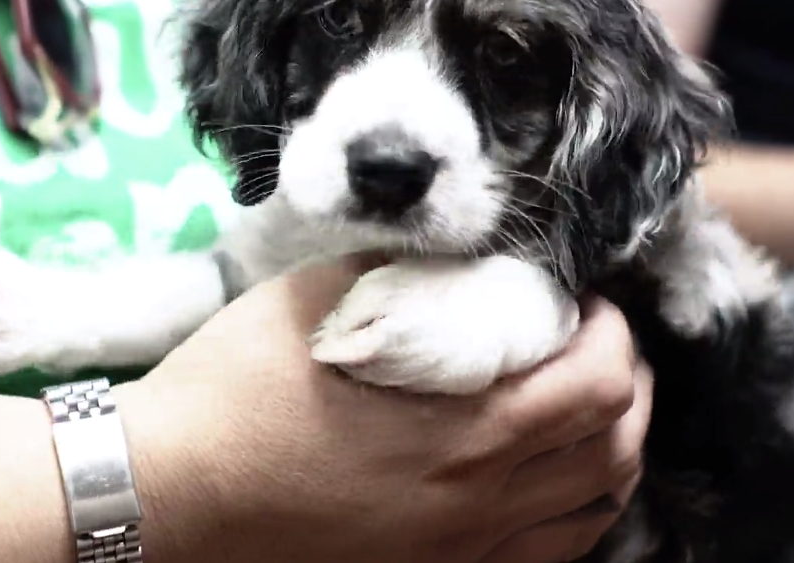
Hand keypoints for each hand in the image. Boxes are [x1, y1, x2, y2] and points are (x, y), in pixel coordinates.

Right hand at [114, 254, 652, 562]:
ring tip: (582, 411)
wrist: (167, 493)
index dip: (612, 332)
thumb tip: (466, 260)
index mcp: (466, 432)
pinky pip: (545, 556)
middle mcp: (482, 505)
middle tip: (593, 346)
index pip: (601, 383)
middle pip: (615, 450)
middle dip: (626, 386)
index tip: (582, 303)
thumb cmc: (235, 388)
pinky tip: (546, 479)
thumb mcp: (320, 298)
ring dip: (610, 451)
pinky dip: (572, 509)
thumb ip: (409, 276)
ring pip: (592, 512)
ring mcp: (460, 554)